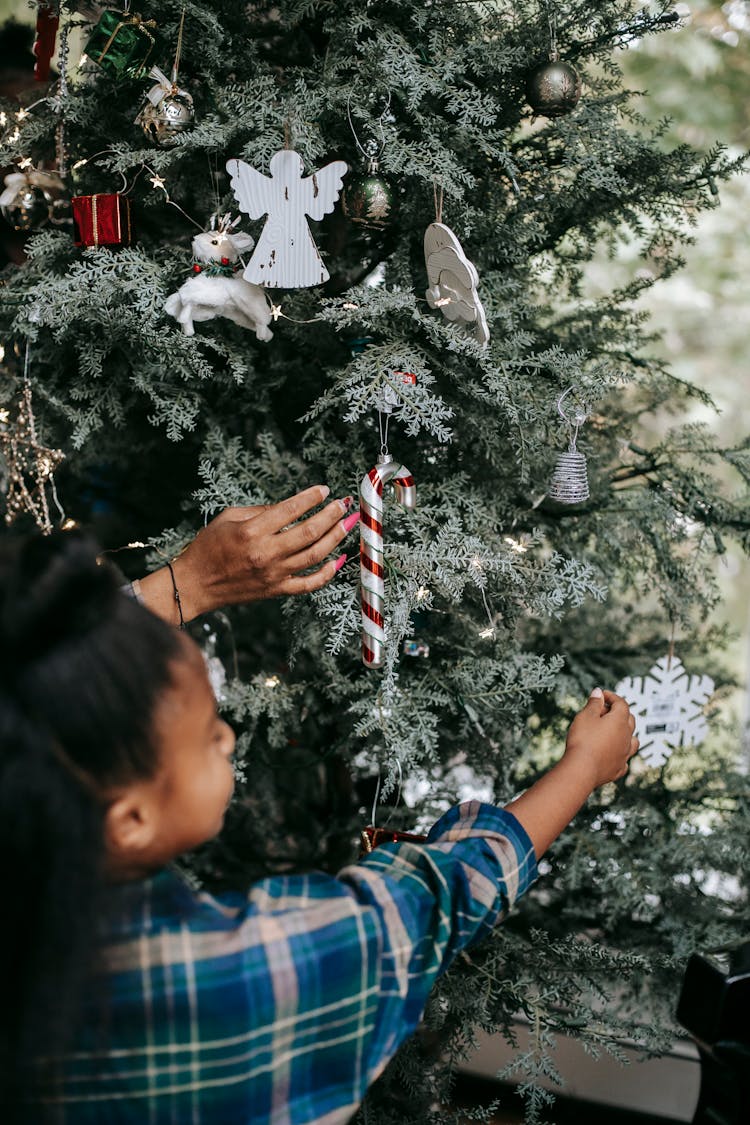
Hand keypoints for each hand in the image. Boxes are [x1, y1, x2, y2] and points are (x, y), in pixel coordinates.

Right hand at [138, 486, 359, 622]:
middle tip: (344, 504)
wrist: (196, 584)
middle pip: (309, 531)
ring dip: (335, 537)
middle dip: (331, 515)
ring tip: (348, 524)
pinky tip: (339, 560)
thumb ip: (260, 510)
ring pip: (315, 555)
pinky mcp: (276, 590)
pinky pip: (308, 584)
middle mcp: (265, 553)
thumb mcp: (228, 517)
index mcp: (252, 531)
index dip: (311, 497)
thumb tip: (290, 506)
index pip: (290, 509)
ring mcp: (273, 573)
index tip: (324, 490)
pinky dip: (327, 573)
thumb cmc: (208, 547)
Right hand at [564, 688, 638, 788]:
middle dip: (618, 712)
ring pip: (632, 740)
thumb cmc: (583, 740)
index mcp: (620, 721)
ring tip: (612, 732)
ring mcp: (625, 754)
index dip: (612, 697)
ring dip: (624, 733)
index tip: (602, 695)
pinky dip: (620, 753)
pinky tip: (612, 753)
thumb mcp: (585, 716)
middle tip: (603, 711)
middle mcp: (627, 737)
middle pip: (629, 720)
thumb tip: (599, 693)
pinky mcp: (619, 768)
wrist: (582, 769)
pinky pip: (624, 759)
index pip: (621, 703)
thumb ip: (594, 703)